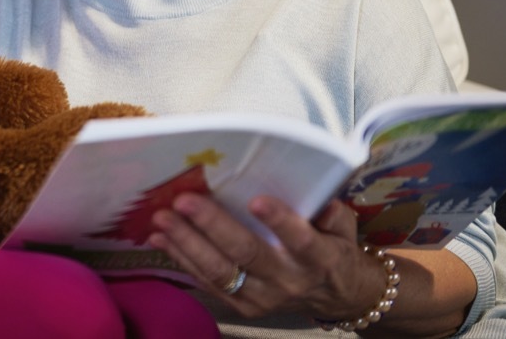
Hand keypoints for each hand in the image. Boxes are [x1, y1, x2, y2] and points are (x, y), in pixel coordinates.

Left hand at [148, 194, 383, 321]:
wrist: (336, 297)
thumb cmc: (334, 250)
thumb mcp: (345, 230)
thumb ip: (333, 213)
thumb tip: (320, 198)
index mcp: (319, 258)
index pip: (301, 240)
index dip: (280, 221)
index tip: (258, 200)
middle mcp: (288, 281)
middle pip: (247, 253)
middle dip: (211, 226)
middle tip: (183, 201)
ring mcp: (262, 298)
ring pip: (219, 271)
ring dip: (185, 243)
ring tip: (161, 219)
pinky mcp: (242, 306)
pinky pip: (208, 282)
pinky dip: (181, 259)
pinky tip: (160, 239)